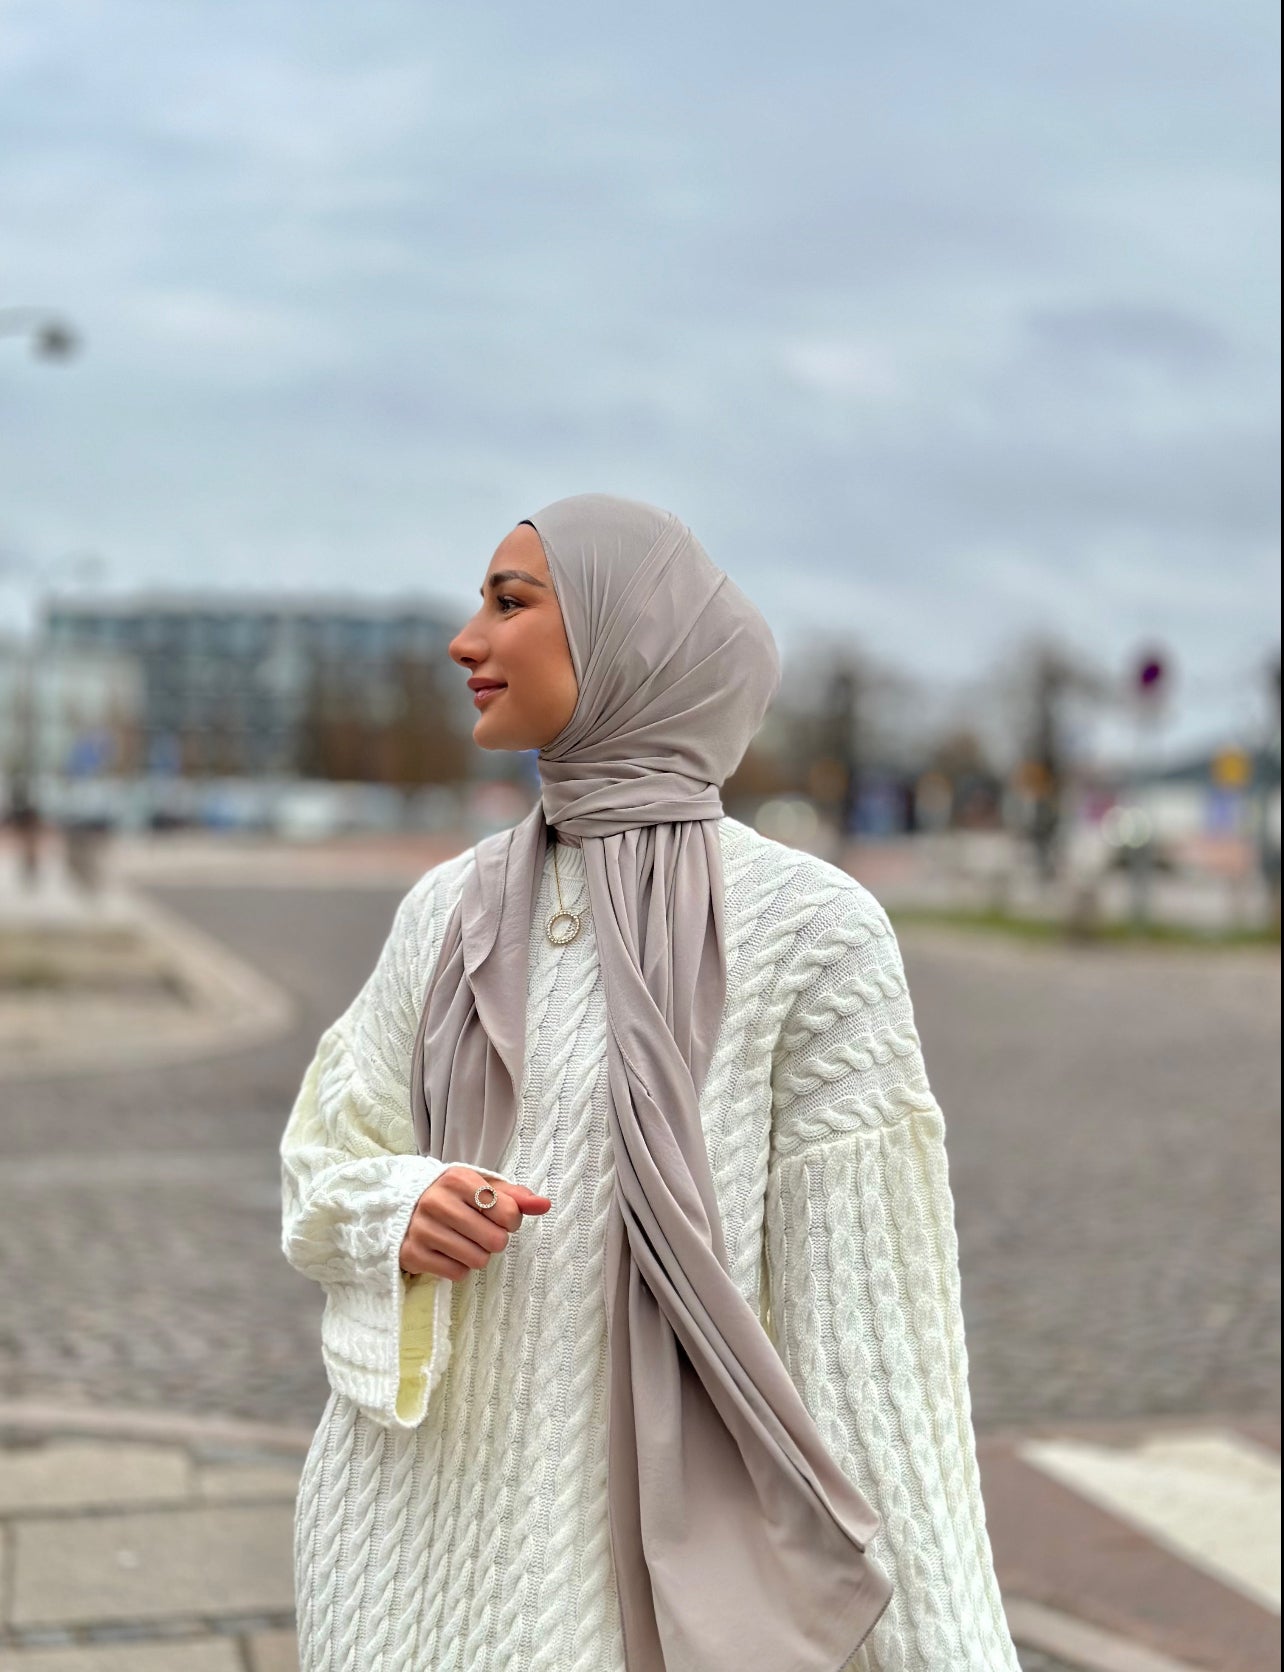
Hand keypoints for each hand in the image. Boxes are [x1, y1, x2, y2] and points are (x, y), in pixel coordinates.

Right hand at [399, 1167, 551, 1280]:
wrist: (402, 1207)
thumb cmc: (453, 1197)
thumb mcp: (481, 1187)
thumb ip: (516, 1196)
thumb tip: (545, 1205)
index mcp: (458, 1180)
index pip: (508, 1212)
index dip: (510, 1220)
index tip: (497, 1215)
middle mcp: (437, 1201)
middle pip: (496, 1240)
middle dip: (494, 1239)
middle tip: (480, 1231)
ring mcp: (422, 1228)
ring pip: (478, 1260)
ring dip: (477, 1255)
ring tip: (464, 1240)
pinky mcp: (412, 1253)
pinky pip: (457, 1273)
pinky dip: (458, 1267)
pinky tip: (448, 1252)